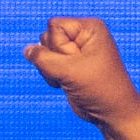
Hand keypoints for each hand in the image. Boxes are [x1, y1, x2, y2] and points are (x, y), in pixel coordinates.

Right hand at [25, 18, 139, 129]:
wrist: (113, 114)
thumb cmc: (99, 89)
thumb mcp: (69, 71)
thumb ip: (43, 58)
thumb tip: (27, 50)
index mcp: (90, 28)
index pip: (54, 26)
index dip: (58, 47)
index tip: (78, 62)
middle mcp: (82, 36)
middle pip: (46, 38)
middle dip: (54, 59)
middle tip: (75, 74)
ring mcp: (75, 51)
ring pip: (43, 52)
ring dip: (51, 70)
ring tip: (71, 80)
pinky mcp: (69, 65)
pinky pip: (46, 64)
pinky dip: (51, 77)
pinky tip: (66, 85)